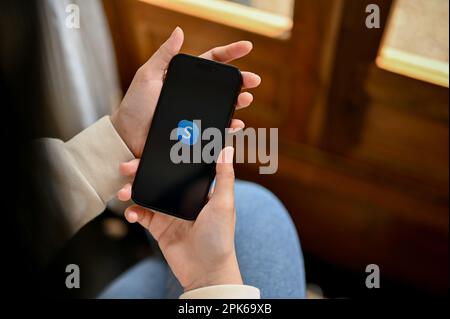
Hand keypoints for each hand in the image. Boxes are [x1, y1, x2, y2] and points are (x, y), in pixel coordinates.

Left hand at [111, 27, 260, 156]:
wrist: (128, 136)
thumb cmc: (135, 105)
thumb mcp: (147, 76)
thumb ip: (164, 55)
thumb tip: (179, 31)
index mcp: (184, 77)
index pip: (211, 62)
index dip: (230, 53)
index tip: (247, 47)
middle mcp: (193, 94)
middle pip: (223, 84)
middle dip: (241, 80)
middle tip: (253, 80)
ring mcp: (195, 112)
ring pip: (223, 105)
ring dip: (238, 102)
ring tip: (246, 99)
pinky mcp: (195, 131)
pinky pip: (216, 127)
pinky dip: (229, 125)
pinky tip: (236, 124)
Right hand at [117, 147, 240, 290]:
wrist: (205, 271)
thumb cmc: (220, 238)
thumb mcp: (224, 204)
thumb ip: (224, 177)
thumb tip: (228, 150)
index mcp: (198, 190)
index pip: (179, 169)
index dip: (165, 159)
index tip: (151, 150)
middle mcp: (182, 199)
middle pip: (158, 179)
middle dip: (141, 172)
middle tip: (127, 168)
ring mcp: (169, 213)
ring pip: (146, 194)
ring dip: (133, 190)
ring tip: (125, 192)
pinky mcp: (159, 227)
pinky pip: (141, 214)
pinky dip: (133, 212)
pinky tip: (132, 213)